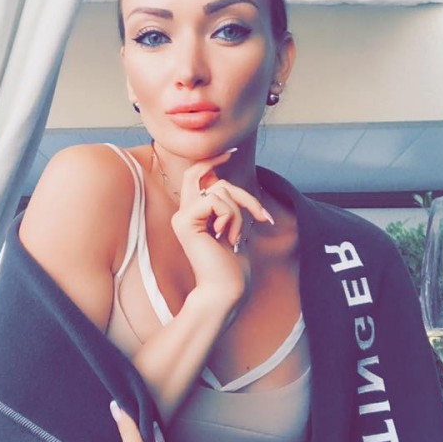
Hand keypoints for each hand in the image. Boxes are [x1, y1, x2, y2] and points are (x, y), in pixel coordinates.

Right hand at [171, 151, 271, 311]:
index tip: (232, 151)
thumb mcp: (236, 227)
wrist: (226, 290)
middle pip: (212, 178)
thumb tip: (228, 182)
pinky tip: (227, 237)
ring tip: (237, 237)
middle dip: (242, 194)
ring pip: (221, 189)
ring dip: (240, 212)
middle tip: (260, 217)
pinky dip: (231, 217)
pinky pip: (216, 200)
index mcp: (194, 213)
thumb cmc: (233, 266)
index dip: (212, 160)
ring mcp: (182, 216)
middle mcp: (184, 212)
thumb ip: (229, 205)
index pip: (196, 174)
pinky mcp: (184, 221)